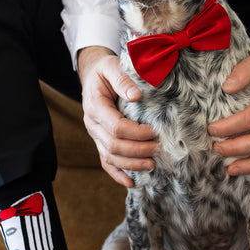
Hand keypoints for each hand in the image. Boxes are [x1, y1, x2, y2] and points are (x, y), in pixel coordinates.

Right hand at [77, 46, 157, 187]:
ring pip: (110, 157)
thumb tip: (136, 96)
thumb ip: (122, 79)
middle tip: (158, 148)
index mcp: (95, 106)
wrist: (93, 75)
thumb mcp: (112, 66)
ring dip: (131, 164)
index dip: (137, 133)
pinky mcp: (99, 141)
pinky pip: (105, 162)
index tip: (155, 132)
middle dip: (137, 150)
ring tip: (152, 165)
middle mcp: (92, 123)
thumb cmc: (105, 70)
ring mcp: (94, 134)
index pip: (116, 127)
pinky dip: (117, 174)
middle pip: (113, 146)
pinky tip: (131, 183)